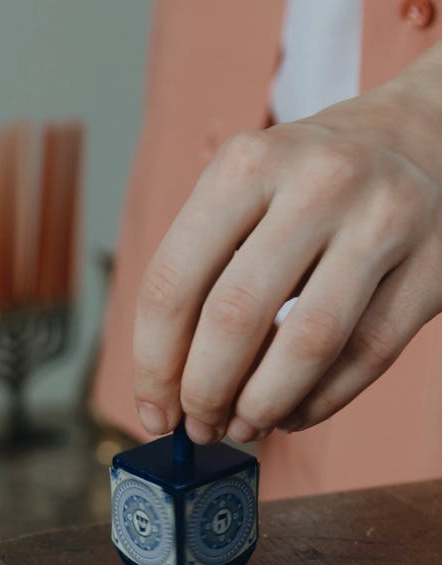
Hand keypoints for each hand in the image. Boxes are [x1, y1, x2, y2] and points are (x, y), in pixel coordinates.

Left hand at [133, 43, 441, 443]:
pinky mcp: (432, 266)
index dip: (154, 363)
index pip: (175, 280)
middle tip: (198, 426)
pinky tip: (295, 412)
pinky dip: (321, 401)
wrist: (427, 137)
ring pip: (309, 343)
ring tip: (244, 426)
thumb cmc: (317, 180)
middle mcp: (317, 184)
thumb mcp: (251, 187)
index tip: (152, 410)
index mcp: (249, 164)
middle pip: (236, 316)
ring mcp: (382, 222)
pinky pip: (368, 355)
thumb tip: (172, 382)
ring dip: (263, 404)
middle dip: (205, 392)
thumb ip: (208, 268)